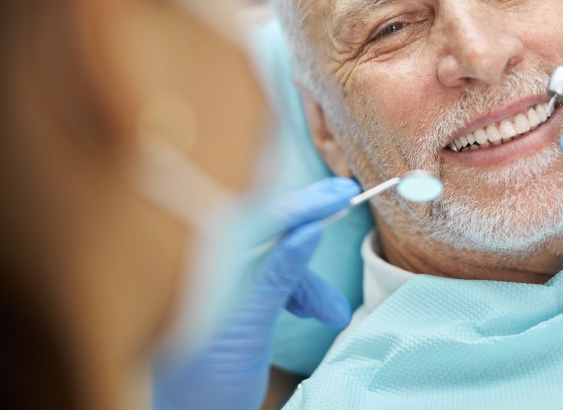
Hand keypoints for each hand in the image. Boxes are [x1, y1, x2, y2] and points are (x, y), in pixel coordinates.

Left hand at [152, 177, 359, 409]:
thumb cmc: (203, 385)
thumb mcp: (247, 327)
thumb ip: (276, 274)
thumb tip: (310, 228)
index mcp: (199, 266)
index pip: (257, 217)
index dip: (302, 201)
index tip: (342, 193)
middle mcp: (205, 267)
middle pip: (268, 231)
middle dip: (311, 229)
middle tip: (348, 203)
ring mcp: (215, 284)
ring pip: (274, 260)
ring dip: (308, 283)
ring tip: (334, 316)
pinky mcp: (227, 303)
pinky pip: (269, 280)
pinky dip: (295, 293)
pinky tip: (313, 312)